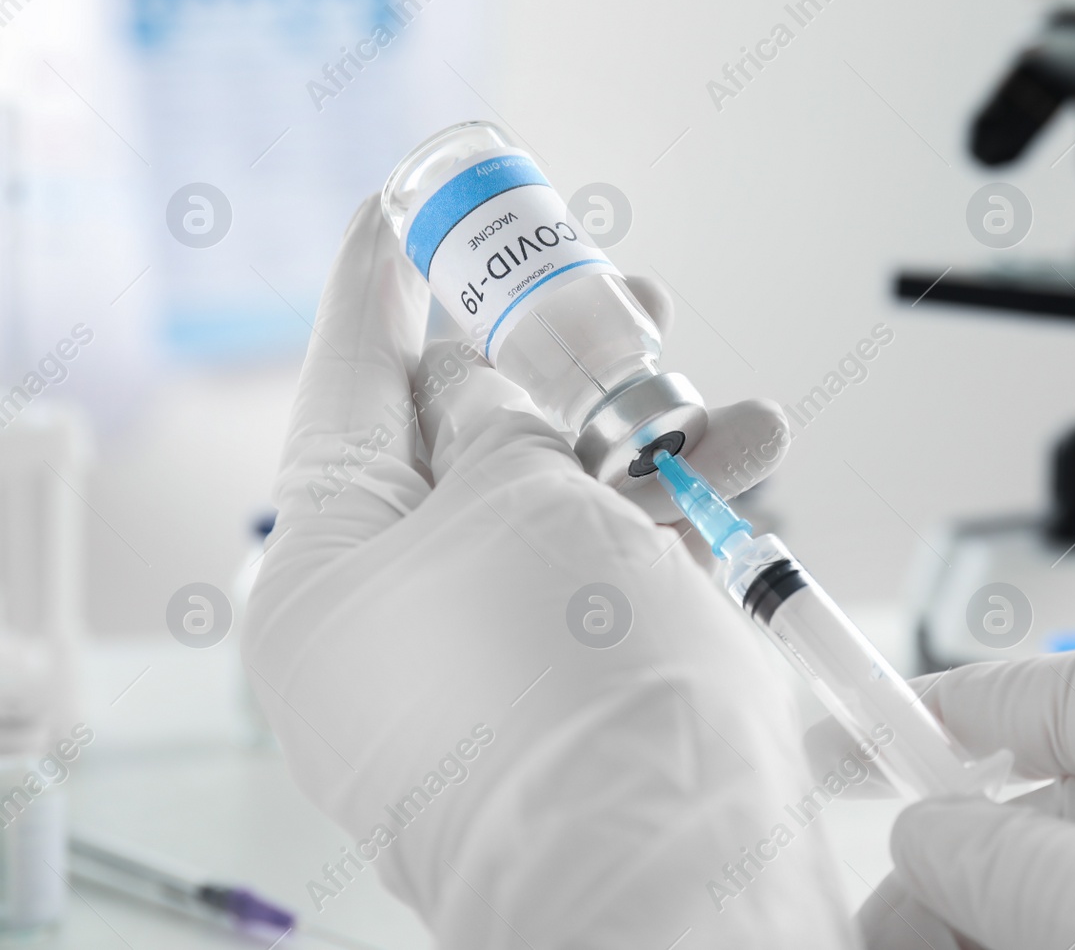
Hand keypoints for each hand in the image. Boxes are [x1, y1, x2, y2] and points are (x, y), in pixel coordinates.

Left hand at [243, 196, 856, 949]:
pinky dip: (682, 502)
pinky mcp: (592, 673)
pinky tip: (744, 454)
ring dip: (646, 427)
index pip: (348, 389)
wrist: (674, 869)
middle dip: (551, 352)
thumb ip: (497, 418)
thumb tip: (485, 391)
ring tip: (708, 382)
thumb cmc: (566, 693)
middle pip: (470, 435)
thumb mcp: (514, 502)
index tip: (402, 204)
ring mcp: (502, 647)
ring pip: (567, 491)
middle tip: (611, 287)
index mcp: (331, 571)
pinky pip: (626, 556)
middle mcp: (404, 611)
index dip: (380, 282)